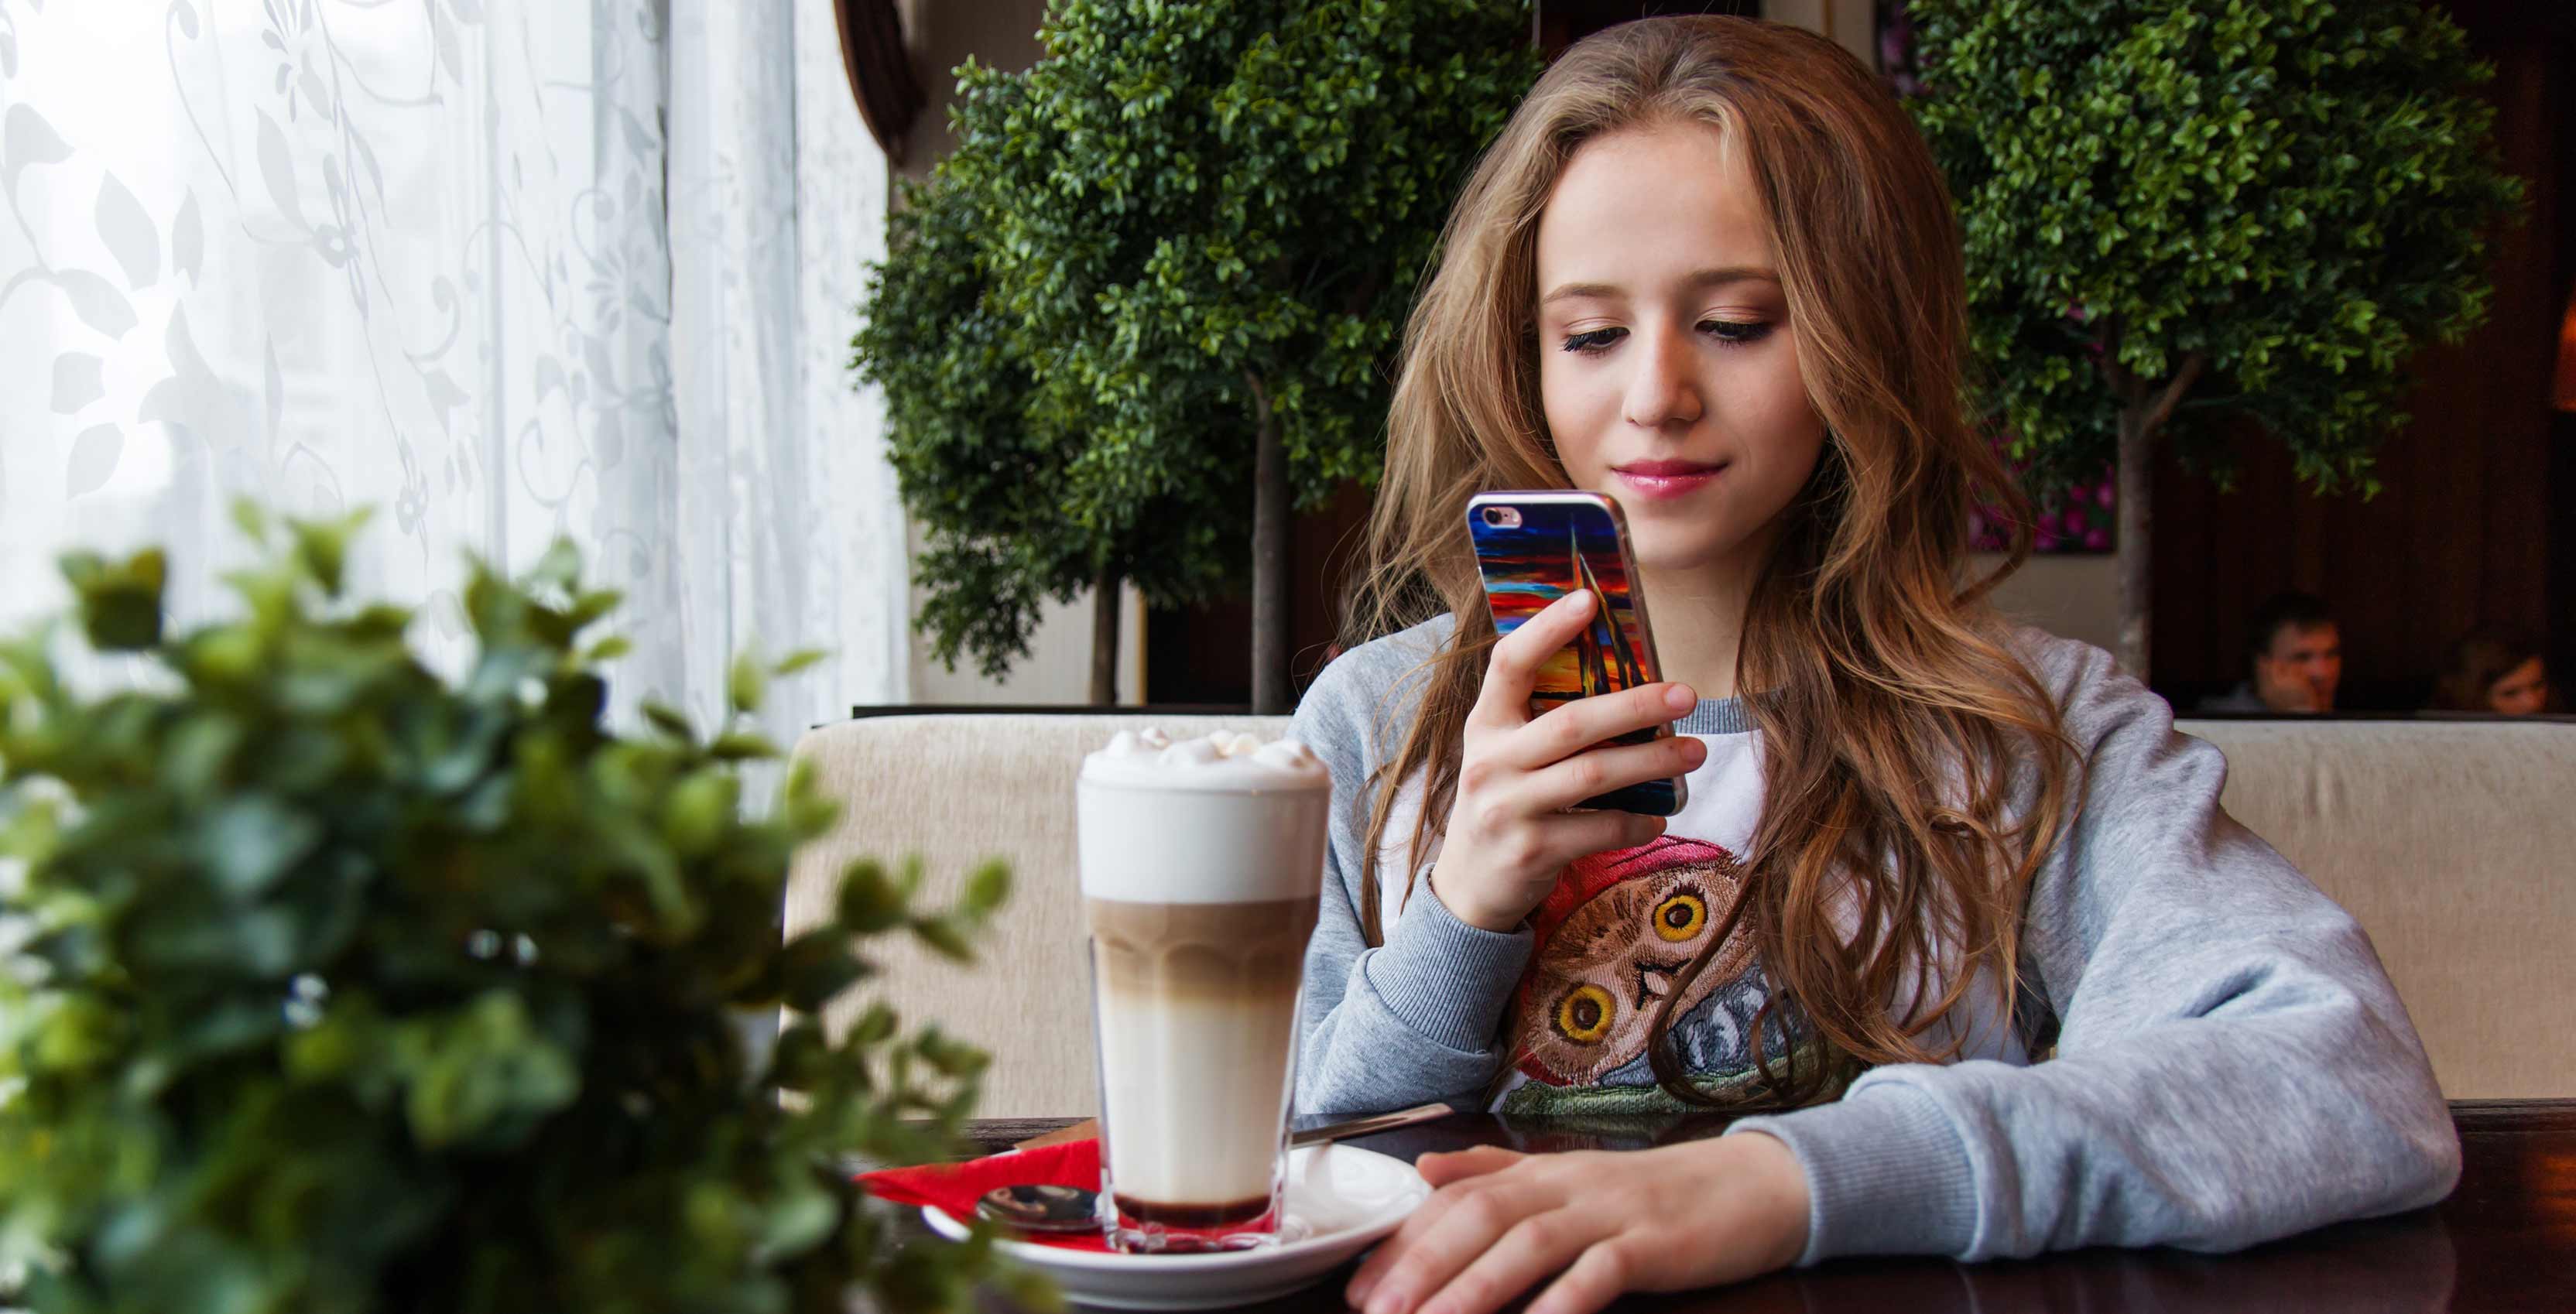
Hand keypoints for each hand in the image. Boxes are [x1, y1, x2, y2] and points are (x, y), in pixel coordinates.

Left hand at [1344, 1133, 1810, 1313]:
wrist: (1754, 1186)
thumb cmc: (1651, 1195)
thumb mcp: (1568, 1177)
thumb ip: (1496, 1171)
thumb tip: (1424, 1170)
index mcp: (1540, 1172)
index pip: (1456, 1198)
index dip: (1403, 1239)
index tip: (1359, 1285)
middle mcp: (1567, 1186)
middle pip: (1480, 1217)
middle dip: (1421, 1264)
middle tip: (1377, 1310)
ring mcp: (1612, 1214)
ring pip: (1529, 1244)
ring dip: (1474, 1287)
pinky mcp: (1655, 1245)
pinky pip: (1601, 1274)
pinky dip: (1563, 1303)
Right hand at [1432, 589, 1706, 931]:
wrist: (1470, 885)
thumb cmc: (1505, 801)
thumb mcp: (1505, 752)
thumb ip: (1541, 717)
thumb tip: (1626, 676)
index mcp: (1485, 724)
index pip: (1509, 664)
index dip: (1548, 629)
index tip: (1590, 600)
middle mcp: (1491, 762)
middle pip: (1571, 723)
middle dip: (1635, 705)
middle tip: (1686, 693)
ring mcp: (1508, 808)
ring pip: (1594, 775)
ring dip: (1653, 761)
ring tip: (1695, 752)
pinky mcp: (1532, 851)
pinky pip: (1599, 830)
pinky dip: (1638, 822)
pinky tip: (1659, 817)